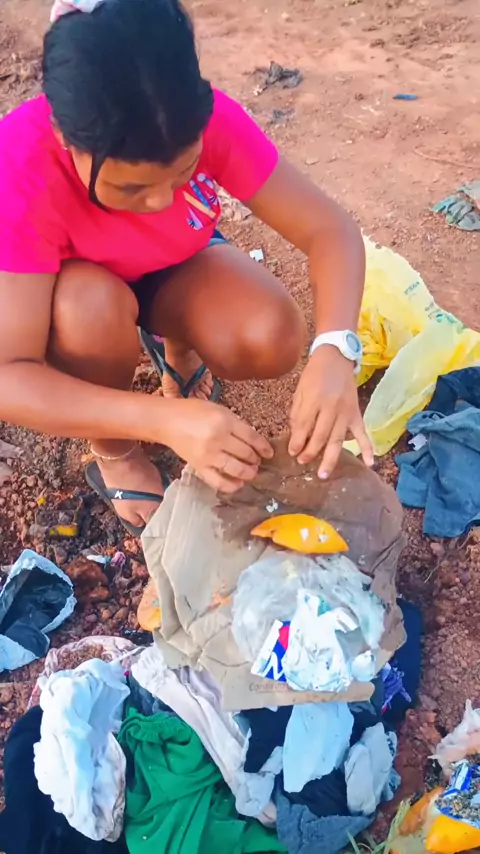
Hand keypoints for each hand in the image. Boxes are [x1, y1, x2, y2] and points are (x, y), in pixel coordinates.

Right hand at [162, 398, 273, 492]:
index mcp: (224, 421)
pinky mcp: (199, 467)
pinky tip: (238, 484)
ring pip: (236, 469)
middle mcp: (218, 439)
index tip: (269, 453)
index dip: (263, 447)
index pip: (251, 437)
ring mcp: (208, 455)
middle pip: (246, 454)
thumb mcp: (219, 410)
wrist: (167, 422)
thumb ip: (236, 424)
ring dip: (248, 473)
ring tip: (251, 472)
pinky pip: (218, 482)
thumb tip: (254, 441)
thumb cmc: (193, 412)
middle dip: (256, 460)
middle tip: (257, 461)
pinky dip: (232, 486)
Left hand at [288, 346, 373, 477]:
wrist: (336, 357)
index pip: (304, 426)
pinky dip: (367, 448)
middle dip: (310, 452)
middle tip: (302, 462)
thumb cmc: (314, 374)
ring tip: (323, 474)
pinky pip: (362, 433)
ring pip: (338, 439)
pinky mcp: (357, 413)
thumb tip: (295, 437)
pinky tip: (369, 463)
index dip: (297, 442)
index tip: (292, 453)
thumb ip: (297, 413)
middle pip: (320, 436)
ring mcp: (346, 412)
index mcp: (314, 400)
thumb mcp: (300, 390)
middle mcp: (331, 407)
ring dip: (330, 458)